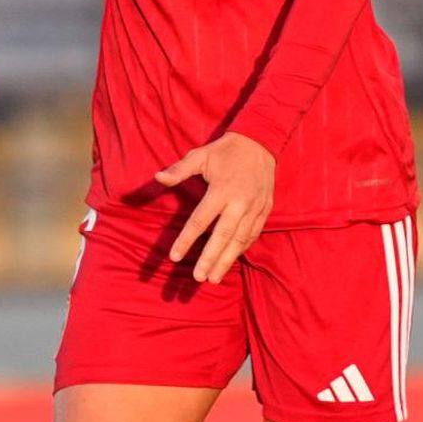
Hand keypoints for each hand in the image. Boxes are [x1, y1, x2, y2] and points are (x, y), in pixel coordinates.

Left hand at [156, 131, 275, 285]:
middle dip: (210, 258)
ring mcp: (255, 208)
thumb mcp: (200, 155)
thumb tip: (157, 177)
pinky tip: (229, 262)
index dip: (186, 240)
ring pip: (239, 240)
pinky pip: (252, 235)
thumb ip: (179, 170)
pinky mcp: (265, 211)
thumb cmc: (225, 151)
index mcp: (221, 190)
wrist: (261, 143)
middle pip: (223, 236)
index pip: (200, 220)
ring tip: (213, 278)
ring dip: (226, 261)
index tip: (174, 257)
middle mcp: (240, 202)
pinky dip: (241, 250)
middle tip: (198, 278)